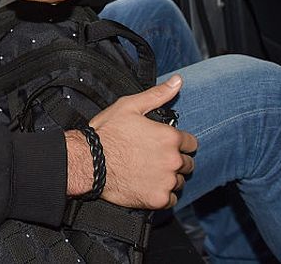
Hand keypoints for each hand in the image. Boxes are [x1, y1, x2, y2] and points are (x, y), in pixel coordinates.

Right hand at [66, 75, 196, 208]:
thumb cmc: (107, 133)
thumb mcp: (130, 106)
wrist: (89, 162)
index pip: (191, 143)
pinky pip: (171, 199)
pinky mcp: (158, 199)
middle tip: (154, 159)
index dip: (179, 143)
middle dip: (175, 161)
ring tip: (149, 172)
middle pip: (187, 164)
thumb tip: (178, 81)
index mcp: (170, 137)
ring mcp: (166, 181)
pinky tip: (147, 186)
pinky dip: (162, 194)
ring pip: (179, 182)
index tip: (165, 145)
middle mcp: (173, 160)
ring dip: (169, 178)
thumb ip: (158, 95)